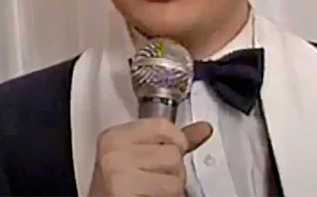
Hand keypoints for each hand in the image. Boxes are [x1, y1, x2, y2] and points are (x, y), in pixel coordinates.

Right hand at [87, 118, 212, 196]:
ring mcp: (120, 176)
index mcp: (114, 137)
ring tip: (153, 190)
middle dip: (173, 170)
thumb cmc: (116, 187)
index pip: (162, 125)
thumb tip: (202, 129)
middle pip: (173, 153)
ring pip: (176, 178)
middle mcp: (115, 154)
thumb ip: (170, 141)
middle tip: (154, 178)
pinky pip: (170, 195)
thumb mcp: (137, 156)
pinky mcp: (125, 194)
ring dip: (172, 189)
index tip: (175, 148)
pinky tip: (150, 196)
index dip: (177, 140)